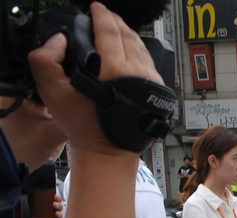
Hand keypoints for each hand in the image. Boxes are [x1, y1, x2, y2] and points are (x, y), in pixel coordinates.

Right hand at [27, 2, 162, 155]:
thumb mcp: (54, 93)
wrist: (110, 152)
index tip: (97, 7)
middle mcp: (139, 72)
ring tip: (117, 28)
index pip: (109, 30)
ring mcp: (152, 82)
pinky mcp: (159, 91)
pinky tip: (131, 50)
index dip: (102, 15)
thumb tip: (60, 40)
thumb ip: (46, 60)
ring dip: (129, 34)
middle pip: (128, 36)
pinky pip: (150, 63)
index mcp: (115, 69)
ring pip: (141, 48)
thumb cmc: (86, 128)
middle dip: (116, 21)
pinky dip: (139, 51)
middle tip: (105, 14)